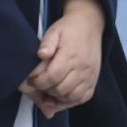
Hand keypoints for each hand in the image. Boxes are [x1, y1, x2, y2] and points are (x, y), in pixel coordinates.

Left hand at [22, 0, 104, 117]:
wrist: (89, 26)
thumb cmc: (69, 30)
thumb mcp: (54, 31)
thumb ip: (46, 43)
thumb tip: (41, 55)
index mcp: (71, 54)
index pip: (52, 77)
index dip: (39, 82)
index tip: (32, 80)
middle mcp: (83, 67)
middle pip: (60, 89)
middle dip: (46, 90)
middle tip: (39, 85)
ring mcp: (90, 75)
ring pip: (71, 97)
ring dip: (58, 97)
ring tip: (49, 90)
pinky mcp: (94, 80)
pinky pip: (82, 98)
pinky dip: (70, 101)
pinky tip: (61, 95)